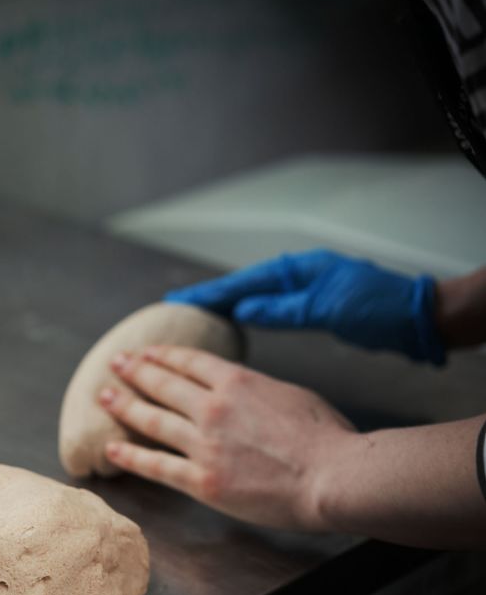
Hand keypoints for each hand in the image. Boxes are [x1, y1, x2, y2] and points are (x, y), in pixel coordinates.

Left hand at [99, 345, 356, 530]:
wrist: (334, 476)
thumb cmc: (328, 438)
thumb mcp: (292, 395)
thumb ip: (258, 391)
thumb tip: (243, 392)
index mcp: (238, 382)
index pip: (189, 362)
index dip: (162, 356)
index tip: (145, 352)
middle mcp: (213, 408)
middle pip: (163, 384)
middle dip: (135, 372)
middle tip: (115, 364)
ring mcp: (204, 444)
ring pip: (152, 420)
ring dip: (124, 406)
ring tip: (103, 397)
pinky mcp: (203, 480)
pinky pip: (157, 466)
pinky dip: (131, 455)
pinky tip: (112, 448)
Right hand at [164, 249, 445, 363]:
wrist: (421, 318)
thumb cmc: (379, 309)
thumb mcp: (326, 309)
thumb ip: (282, 309)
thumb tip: (241, 312)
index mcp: (297, 270)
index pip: (241, 282)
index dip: (207, 293)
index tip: (176, 300)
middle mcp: (296, 276)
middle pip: (241, 287)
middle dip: (208, 297)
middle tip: (173, 308)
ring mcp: (304, 290)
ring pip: (253, 298)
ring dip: (224, 307)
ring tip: (195, 316)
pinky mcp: (313, 307)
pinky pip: (268, 309)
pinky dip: (246, 316)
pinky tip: (234, 324)